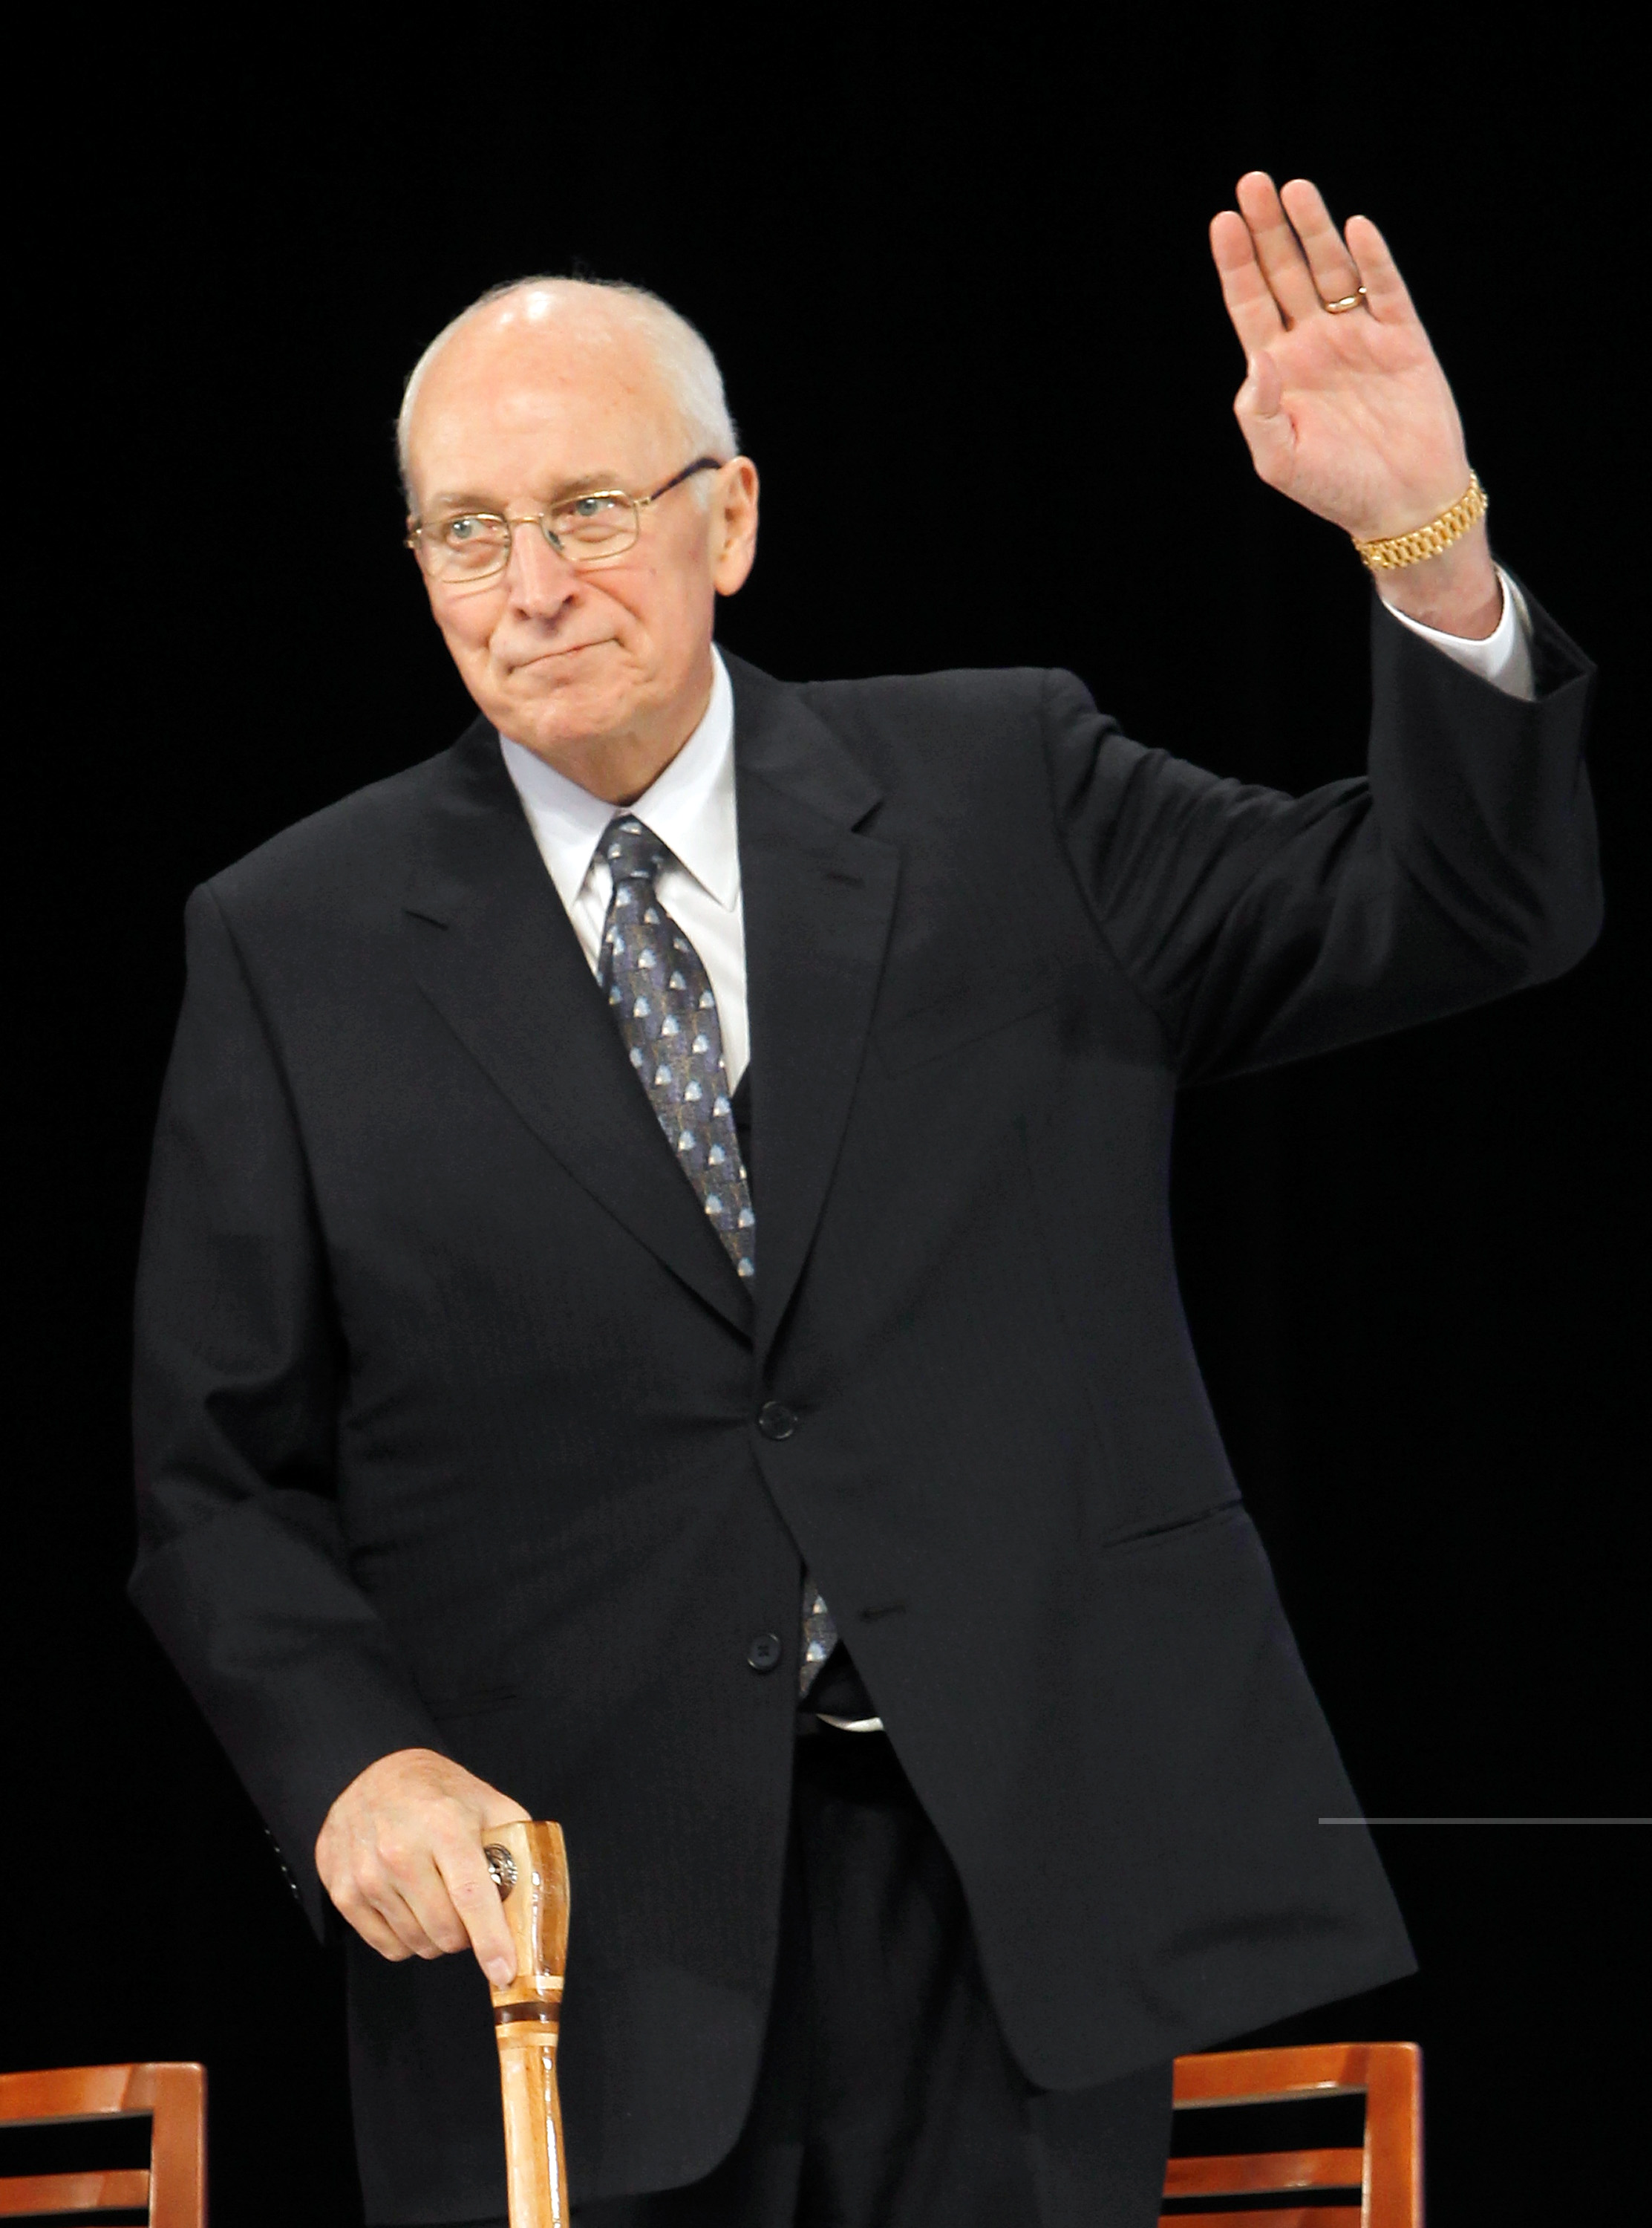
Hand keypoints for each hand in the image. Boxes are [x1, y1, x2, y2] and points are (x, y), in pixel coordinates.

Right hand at [315, 1747, 529, 1984]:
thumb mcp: (485, 1801)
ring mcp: (367, 1873)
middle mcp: (400, 1851)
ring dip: (437, 1937)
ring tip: (439, 1903)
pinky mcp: (343, 1891)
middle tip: (470, 1915)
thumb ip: (516, 1841)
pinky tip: (411, 1908)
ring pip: (416, 1943)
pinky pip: (387, 1946)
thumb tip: (536, 1895)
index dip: (491, 1940)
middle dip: (467, 1936)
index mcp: (444, 1824)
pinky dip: (407, 1940)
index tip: (504, 1971)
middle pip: (444, 1929)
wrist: (371, 1774)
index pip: (471, 1895)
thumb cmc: (436, 1794)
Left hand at [1210, 173, 1501, 635]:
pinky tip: (1356, 229)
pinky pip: (1386, 290)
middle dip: (1269, 229)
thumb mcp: (1282, 461)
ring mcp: (1358, 336)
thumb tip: (1259, 359)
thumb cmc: (1337, 489)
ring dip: (1314, 230)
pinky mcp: (1402, 338)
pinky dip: (1373, 260)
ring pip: (1332, 271)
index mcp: (1279, 370)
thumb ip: (1260, 414)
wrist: (1404, 505)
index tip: (1224, 221)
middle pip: (1286, 273)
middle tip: (1253, 182)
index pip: (1250, 304)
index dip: (1236, 263)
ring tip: (1296, 189)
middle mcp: (1315, 343)